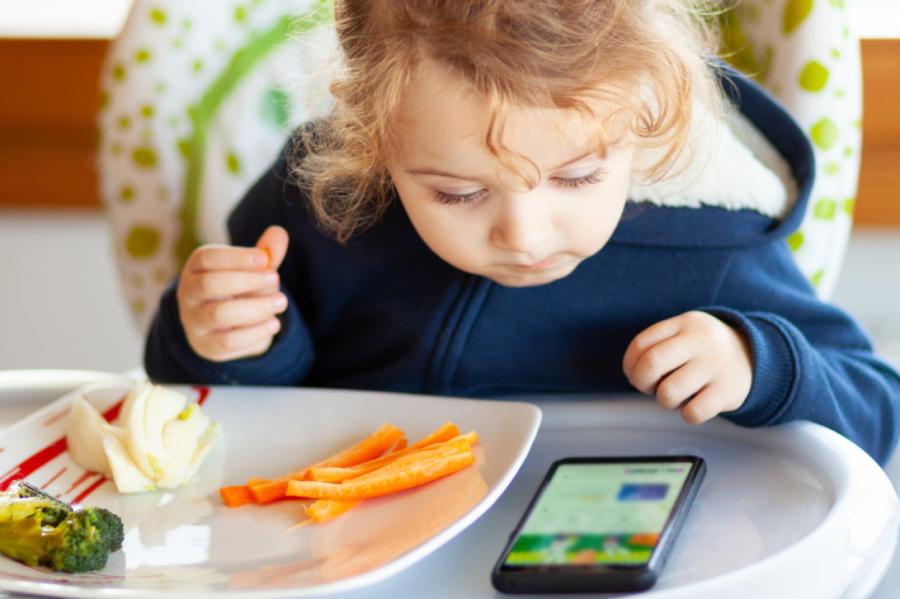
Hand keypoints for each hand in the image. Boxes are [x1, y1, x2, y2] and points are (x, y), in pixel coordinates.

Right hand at [177, 226, 289, 361]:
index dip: (236, 257)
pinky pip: (229, 341)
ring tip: (281, 302)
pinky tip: (274, 323)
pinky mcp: (207, 346)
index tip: (265, 259)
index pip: (207, 258)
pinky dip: (256, 332)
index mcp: (196, 268)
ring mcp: (194, 321)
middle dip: (246, 281)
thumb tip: (279, 232)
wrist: (225, 327)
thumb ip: (265, 254)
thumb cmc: (239, 289)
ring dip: (256, 308)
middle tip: (275, 279)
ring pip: (220, 314)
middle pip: (209, 284)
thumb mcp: (252, 270)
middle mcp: (188, 293)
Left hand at [622, 311, 752, 423]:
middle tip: (650, 387)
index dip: (630, 365)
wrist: (756, 358)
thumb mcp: (686, 334)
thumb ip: (658, 345)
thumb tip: (633, 373)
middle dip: (641, 382)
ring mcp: (716, 366)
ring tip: (676, 396)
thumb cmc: (705, 351)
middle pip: (651, 364)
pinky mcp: (728, 391)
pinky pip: (693, 413)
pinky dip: (688, 414)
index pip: (641, 344)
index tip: (635, 375)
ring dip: (664, 400)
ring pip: (668, 392)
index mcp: (685, 323)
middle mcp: (701, 341)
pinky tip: (695, 404)